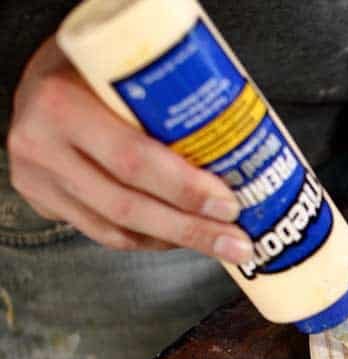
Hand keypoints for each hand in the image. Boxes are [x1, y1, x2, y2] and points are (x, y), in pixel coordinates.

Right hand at [6, 37, 252, 262]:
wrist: (40, 74)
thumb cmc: (91, 63)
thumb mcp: (125, 67)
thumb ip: (166, 98)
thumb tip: (245, 140)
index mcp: (62, 103)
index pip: (133, 159)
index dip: (185, 190)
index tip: (229, 204)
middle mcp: (41, 144)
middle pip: (128, 206)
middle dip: (192, 229)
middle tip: (238, 242)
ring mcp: (38, 179)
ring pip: (116, 229)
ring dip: (176, 240)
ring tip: (220, 242)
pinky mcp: (43, 201)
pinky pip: (103, 233)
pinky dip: (149, 240)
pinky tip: (180, 237)